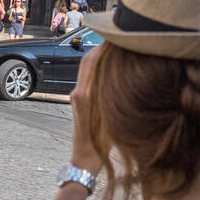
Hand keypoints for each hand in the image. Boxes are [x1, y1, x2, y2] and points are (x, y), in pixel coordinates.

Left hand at [68, 43, 105, 175]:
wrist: (83, 161)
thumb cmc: (99, 148)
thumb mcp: (111, 123)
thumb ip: (113, 100)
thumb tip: (123, 78)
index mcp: (85, 96)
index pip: (92, 61)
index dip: (103, 46)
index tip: (116, 38)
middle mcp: (79, 92)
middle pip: (87, 60)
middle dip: (101, 47)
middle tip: (117, 39)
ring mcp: (76, 95)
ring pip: (86, 68)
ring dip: (98, 56)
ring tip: (115, 49)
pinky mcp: (77, 100)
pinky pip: (86, 78)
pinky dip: (96, 68)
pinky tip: (109, 67)